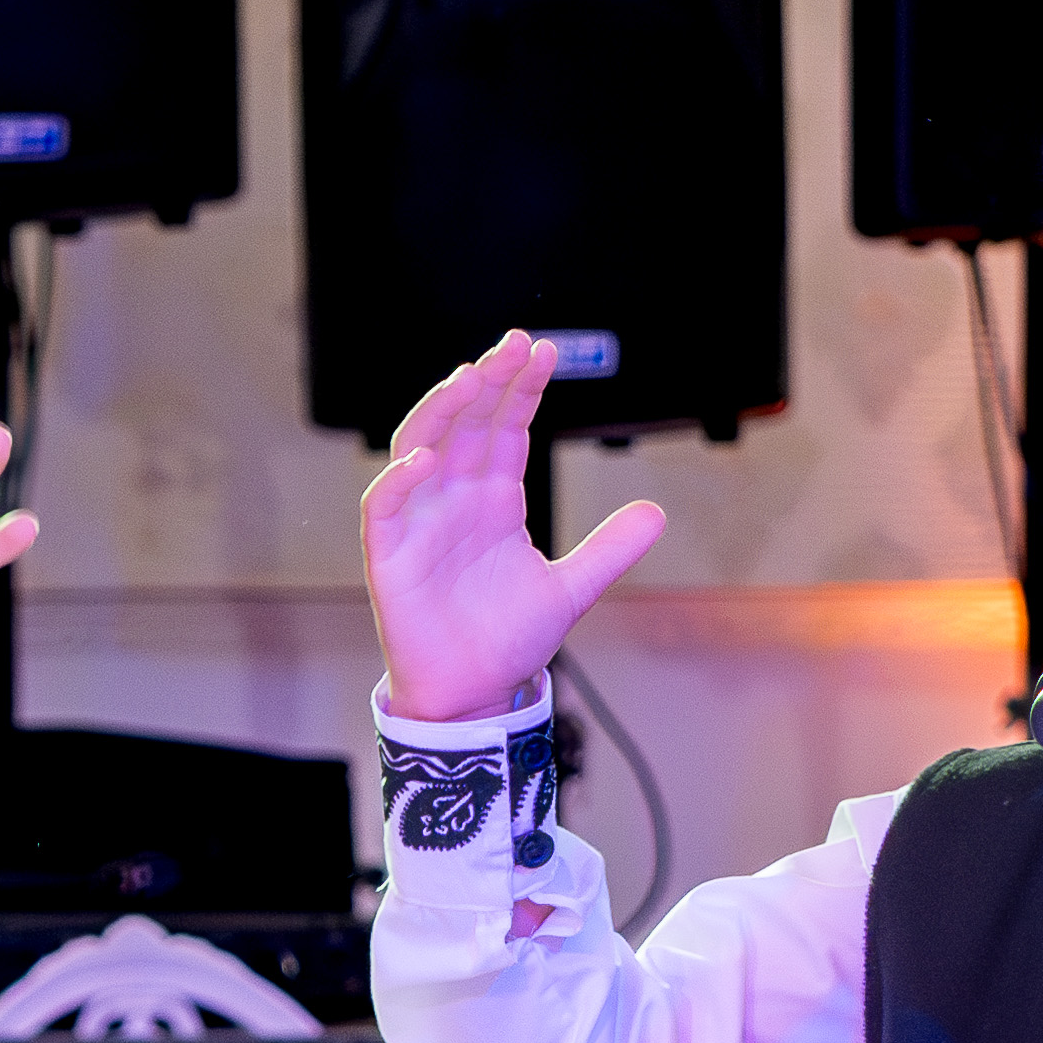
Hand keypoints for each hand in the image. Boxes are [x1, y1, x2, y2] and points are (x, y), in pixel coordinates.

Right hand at [359, 334, 662, 721]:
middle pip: (465, 424)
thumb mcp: (572, 589)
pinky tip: (426, 459)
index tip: (545, 355)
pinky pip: (386, 508)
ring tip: (467, 378)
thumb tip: (657, 513)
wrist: (472, 696)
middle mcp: (454, 500)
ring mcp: (420, 523)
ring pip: (420, 448)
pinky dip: (399, 481)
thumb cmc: (507, 640)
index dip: (522, 391)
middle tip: (511, 346)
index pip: (506, 429)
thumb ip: (610, 549)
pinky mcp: (390, 557)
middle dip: (486, 382)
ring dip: (440, 412)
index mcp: (494, 500)